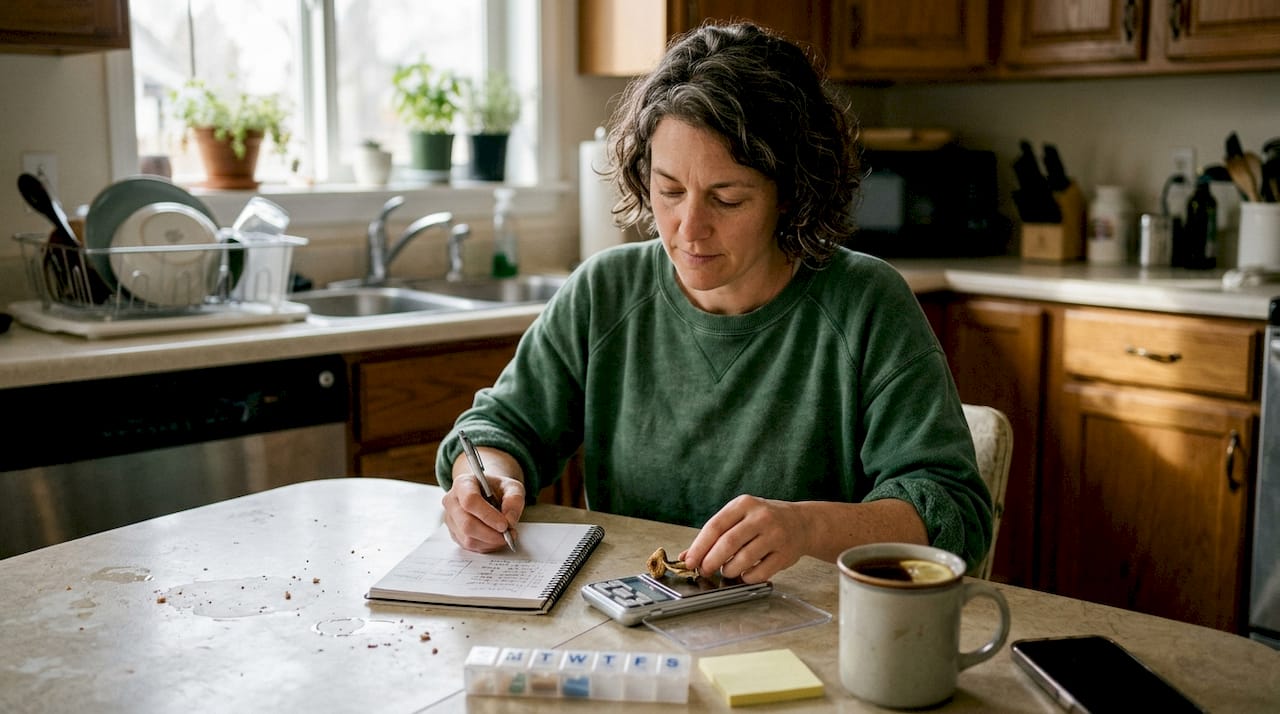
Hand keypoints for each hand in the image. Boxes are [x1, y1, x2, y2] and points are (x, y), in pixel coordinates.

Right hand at [442, 456, 525, 551]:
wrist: (488, 493)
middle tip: (509, 534)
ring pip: (468, 539)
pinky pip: (469, 546)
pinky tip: (496, 539)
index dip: (488, 515)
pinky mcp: (454, 534)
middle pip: (467, 524)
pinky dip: (486, 546)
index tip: (505, 525)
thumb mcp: (512, 487)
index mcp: (463, 483)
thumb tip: (509, 520)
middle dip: (491, 534)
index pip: (470, 501)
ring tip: (505, 536)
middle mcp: (452, 501)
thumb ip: (514, 499)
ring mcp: (450, 519)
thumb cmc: (497, 489)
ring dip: (490, 542)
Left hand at [679, 494, 810, 583]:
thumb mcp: (739, 518)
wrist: (802, 523)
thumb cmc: (763, 521)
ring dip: (729, 570)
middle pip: (728, 543)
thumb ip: (714, 535)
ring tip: (727, 570)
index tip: (689, 561)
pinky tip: (745, 574)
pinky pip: (759, 572)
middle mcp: (760, 517)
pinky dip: (747, 577)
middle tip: (704, 571)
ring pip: (743, 559)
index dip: (699, 546)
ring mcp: (775, 535)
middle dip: (711, 561)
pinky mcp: (785, 554)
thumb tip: (686, 557)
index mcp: (744, 504)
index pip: (715, 526)